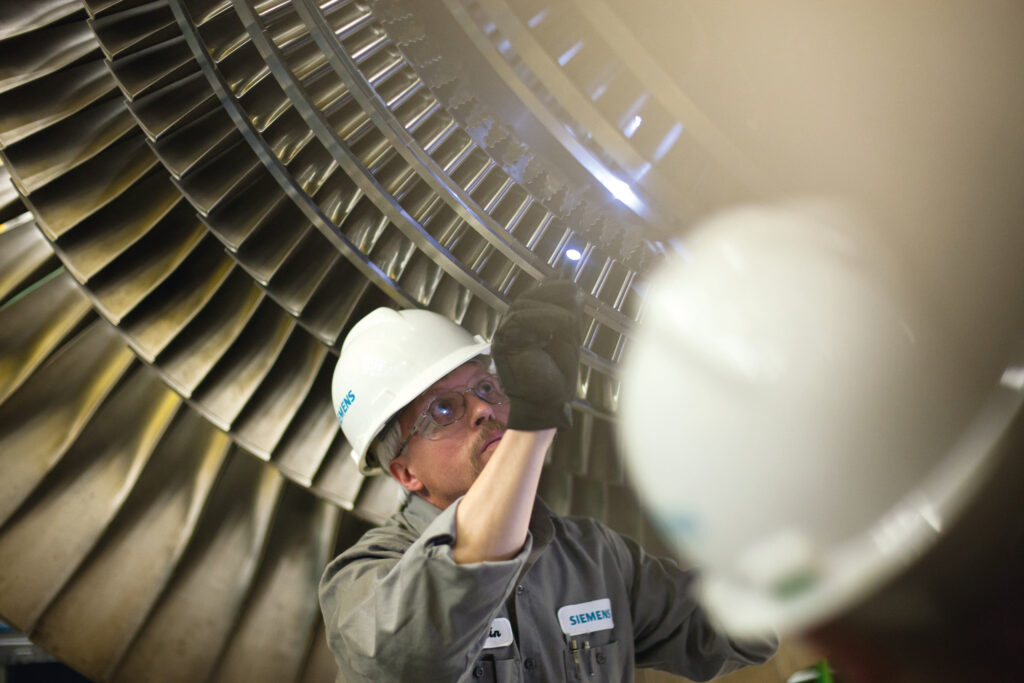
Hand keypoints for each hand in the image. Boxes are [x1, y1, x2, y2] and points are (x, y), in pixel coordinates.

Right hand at [492, 280, 582, 430]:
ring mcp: (504, 336)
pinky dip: (542, 319)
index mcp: (524, 326)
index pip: (533, 297)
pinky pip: (519, 320)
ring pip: (522, 306)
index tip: (574, 284)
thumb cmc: (558, 374)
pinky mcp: (503, 345)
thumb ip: (569, 314)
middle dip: (552, 292)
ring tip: (570, 321)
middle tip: (576, 294)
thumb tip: (575, 287)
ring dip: (550, 309)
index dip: (552, 287)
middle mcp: (511, 328)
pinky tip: (559, 328)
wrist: (548, 403)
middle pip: (526, 298)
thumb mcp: (568, 337)